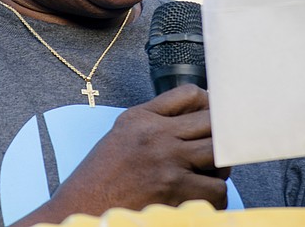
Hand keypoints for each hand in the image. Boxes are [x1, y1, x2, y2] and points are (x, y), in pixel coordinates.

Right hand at [13, 84, 229, 225]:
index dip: (209, 105)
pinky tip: (198, 197)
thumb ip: (155, 119)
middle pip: (213, 123)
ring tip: (205, 176)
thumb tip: (198, 111)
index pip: (190, 94)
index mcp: (142, 118)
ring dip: (219, 168)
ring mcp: (168, 163)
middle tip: (217, 149)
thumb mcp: (122, 134)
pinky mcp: (175, 192)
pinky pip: (217, 190)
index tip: (213, 117)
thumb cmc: (103, 177)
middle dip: (221, 136)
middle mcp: (156, 136)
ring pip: (220, 157)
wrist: (82, 209)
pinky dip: (214, 197)